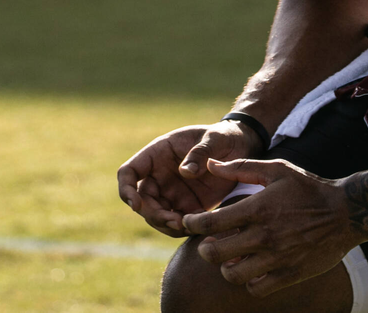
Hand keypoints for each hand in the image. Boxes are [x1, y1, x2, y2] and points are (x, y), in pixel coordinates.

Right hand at [117, 122, 263, 236]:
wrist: (241, 149)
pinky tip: (198, 227)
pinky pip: (177, 223)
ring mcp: (172, 192)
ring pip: (157, 216)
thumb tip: (185, 172)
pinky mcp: (188, 206)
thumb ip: (200, 152)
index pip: (128, 172)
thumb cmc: (223, 137)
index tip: (135, 204)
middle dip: (153, 214)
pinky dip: (183, 229)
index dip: (126, 189)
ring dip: (166, 225)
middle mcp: (160, 175)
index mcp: (158, 154)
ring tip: (187, 226)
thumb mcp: (214, 138)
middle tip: (175, 221)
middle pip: (142, 201)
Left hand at [180, 158, 367, 296]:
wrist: (346, 212)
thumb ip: (241, 167)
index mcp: (258, 208)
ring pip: (232, 274)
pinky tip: (252, 269)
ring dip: (226, 267)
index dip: (191, 224)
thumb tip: (210, 163)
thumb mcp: (277, 169)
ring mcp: (277, 257)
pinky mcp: (290, 274)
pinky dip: (249, 281)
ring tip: (231, 257)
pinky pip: (257, 288)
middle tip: (208, 243)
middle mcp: (264, 235)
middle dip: (204, 249)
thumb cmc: (308, 187)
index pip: (210, 223)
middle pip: (214, 253)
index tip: (189, 223)